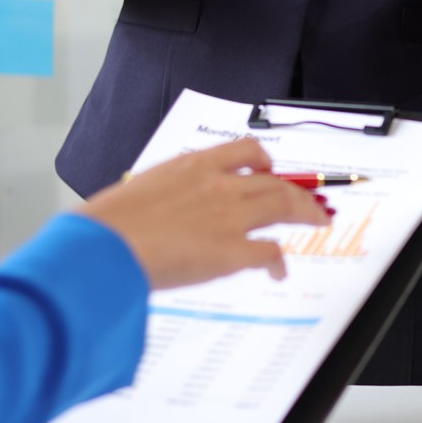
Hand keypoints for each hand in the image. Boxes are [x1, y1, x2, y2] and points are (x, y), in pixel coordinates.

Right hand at [76, 140, 331, 288]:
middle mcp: (218, 185)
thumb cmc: (110, 223)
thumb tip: (173, 207)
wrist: (104, 247)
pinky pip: (270, 252)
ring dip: (305, 213)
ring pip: (283, 206)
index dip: (265, 161)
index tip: (271, 169)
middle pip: (273, 181)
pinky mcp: (232, 251)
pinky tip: (278, 271)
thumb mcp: (142, 190)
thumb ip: (170, 193)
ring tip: (317, 221)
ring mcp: (229, 217)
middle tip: (310, 201)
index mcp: (193, 165)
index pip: (244, 151)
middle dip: (297, 191)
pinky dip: (279, 262)